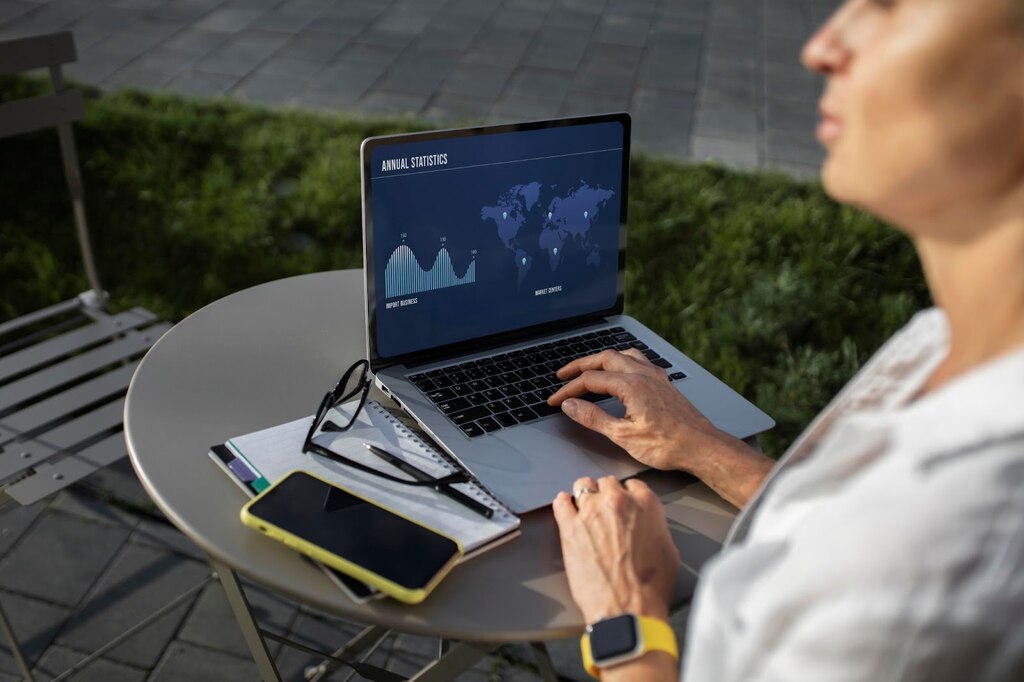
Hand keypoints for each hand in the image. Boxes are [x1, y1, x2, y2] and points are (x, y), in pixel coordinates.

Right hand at [547, 349, 737, 472]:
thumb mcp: (623, 436)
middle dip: (580, 366)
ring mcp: (655, 376)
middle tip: (563, 375)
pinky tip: (622, 371)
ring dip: (601, 360)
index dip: (568, 390)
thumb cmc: (667, 445)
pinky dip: (622, 361)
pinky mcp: (663, 383)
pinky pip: (639, 361)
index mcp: (630, 385)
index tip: (555, 400)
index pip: (590, 381)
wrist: (701, 446)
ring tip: (589, 369)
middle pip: (604, 359)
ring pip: (622, 356)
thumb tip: (571, 406)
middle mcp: (643, 375)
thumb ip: (593, 418)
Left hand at [552, 475, 679, 624]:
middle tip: (605, 509)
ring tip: (584, 507)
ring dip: (584, 495)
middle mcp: (617, 501)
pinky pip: (561, 504)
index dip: (628, 494)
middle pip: (607, 483)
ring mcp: (591, 512)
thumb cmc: (651, 587)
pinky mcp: (569, 527)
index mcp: (646, 504)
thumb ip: (655, 528)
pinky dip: (563, 503)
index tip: (625, 502)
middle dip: (606, 494)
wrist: (627, 609)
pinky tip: (565, 507)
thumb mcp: (668, 550)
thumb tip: (648, 528)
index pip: (634, 484)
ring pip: (583, 486)